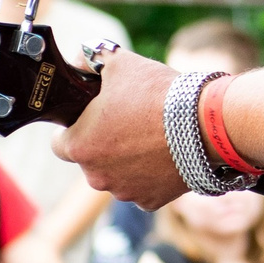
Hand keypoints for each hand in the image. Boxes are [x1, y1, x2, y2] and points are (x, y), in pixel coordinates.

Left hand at [50, 49, 183, 207]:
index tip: (90, 117)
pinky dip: (150, 174)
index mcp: (79, 146)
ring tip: (151, 136)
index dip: (72, 127)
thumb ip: (91, 61)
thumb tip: (80, 62)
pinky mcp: (150, 201)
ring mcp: (124, 192)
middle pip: (90, 159)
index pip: (60, 142)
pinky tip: (165, 154)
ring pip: (116, 175)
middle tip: (127, 121)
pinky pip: (143, 187)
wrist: (203, 125)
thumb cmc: (156, 94)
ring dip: (127, 160)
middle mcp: (96, 176)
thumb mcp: (119, 62)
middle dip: (103, 143)